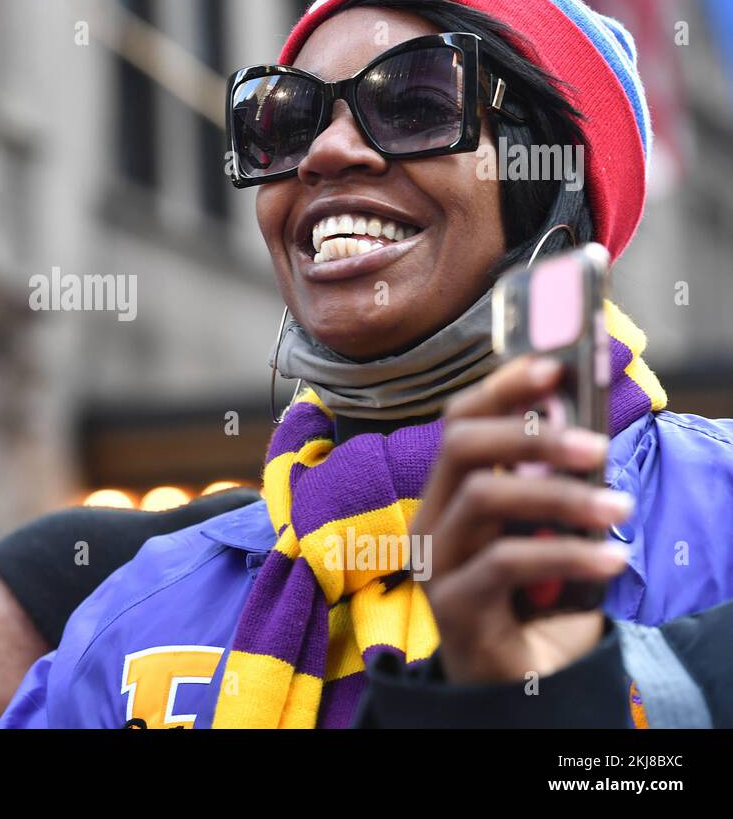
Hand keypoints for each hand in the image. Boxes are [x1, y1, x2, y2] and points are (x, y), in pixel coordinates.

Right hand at [413, 354, 632, 683]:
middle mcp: (430, 520)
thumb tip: (585, 433)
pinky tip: (612, 562)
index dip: (500, 388)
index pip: (458, 423)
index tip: (552, 366)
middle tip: (597, 445)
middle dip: (531, 433)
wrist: (516, 686)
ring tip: (621, 512)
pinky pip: (507, 561)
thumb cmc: (532, 605)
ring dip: (562, 497)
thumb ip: (552, 490)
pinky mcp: (452, 604)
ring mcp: (434, 562)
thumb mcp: (545, 535)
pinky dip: (568, 554)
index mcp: (447, 495)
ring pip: (485, 497)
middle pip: (460, 447)